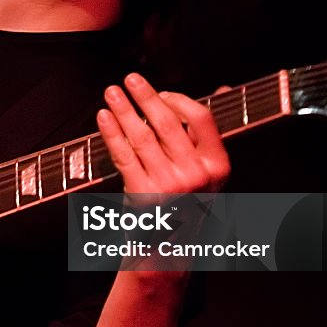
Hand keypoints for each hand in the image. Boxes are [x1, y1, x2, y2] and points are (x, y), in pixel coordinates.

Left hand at [97, 73, 229, 206]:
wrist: (169, 246)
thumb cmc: (187, 203)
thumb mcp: (209, 172)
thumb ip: (209, 133)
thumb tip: (222, 91)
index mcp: (216, 165)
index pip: (201, 119)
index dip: (179, 100)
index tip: (161, 92)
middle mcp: (195, 175)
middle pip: (168, 124)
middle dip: (146, 97)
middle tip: (131, 80)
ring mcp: (168, 186)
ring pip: (142, 137)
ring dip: (124, 110)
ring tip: (112, 93)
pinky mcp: (143, 194)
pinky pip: (124, 155)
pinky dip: (112, 133)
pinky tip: (104, 118)